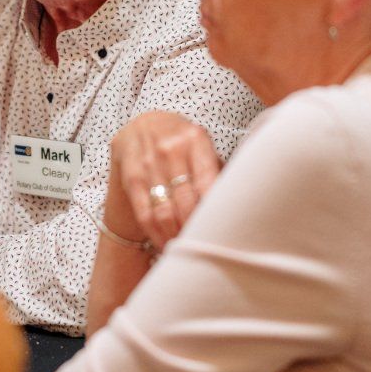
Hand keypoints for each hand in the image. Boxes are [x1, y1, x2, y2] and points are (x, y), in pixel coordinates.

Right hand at [107, 111, 220, 249]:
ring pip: (165, 211)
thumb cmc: (182, 142)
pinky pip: (145, 213)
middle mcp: (171, 148)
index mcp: (196, 139)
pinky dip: (156, 233)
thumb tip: (238, 205)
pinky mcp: (131, 175)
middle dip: (195, 229)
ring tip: (186, 247)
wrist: (144, 124)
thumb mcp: (202, 146)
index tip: (219, 233)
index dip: (213, 214)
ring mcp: (148, 161)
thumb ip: (217, 170)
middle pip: (186, 201)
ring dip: (176, 236)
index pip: (207, 184)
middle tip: (204, 245)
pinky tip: (165, 243)